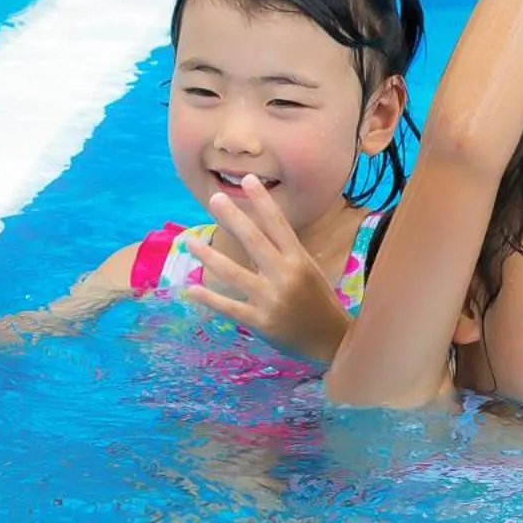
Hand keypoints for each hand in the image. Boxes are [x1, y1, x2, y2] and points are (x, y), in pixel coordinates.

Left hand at [184, 177, 353, 363]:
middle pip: (255, 241)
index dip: (262, 201)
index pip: (279, 224)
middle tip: (214, 199)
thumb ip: (285, 255)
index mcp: (300, 260)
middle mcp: (286, 275)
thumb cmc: (320, 303)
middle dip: (233, 218)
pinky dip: (209, 298)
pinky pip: (229, 307)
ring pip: (234, 273)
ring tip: (190, 242)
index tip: (248, 180)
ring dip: (210, 256)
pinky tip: (192, 288)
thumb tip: (258, 234)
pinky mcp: (261, 322)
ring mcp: (272, 299)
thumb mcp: (310, 272)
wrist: (333, 342)